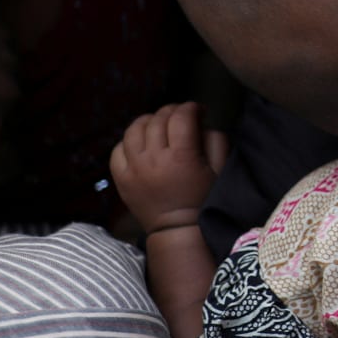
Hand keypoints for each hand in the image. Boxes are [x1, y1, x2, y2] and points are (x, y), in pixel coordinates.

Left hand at [109, 103, 227, 233]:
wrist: (178, 230)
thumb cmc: (202, 199)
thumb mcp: (219, 170)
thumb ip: (216, 141)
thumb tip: (203, 122)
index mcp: (181, 156)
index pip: (182, 117)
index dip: (191, 108)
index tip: (198, 110)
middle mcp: (154, 159)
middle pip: (158, 119)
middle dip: (172, 111)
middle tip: (181, 115)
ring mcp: (134, 169)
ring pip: (134, 130)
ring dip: (147, 120)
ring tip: (157, 123)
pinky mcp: (121, 179)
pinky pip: (118, 150)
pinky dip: (128, 141)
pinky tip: (139, 143)